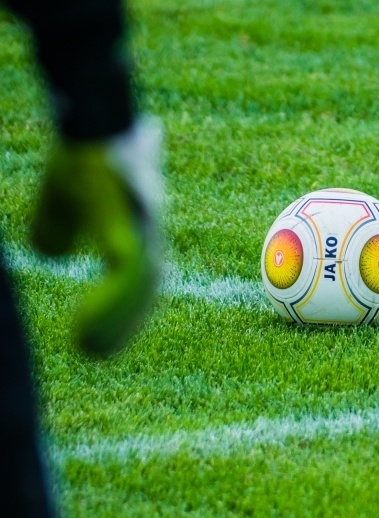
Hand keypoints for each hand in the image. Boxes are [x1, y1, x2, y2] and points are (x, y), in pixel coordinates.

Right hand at [31, 118, 163, 356]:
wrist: (91, 127)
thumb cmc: (80, 161)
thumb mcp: (61, 202)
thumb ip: (59, 227)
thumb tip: (51, 254)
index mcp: (139, 230)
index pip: (143, 280)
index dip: (127, 310)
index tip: (106, 333)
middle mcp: (150, 235)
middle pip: (148, 292)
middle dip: (125, 324)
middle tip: (100, 353)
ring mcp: (145, 233)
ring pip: (140, 293)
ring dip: (116, 324)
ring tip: (90, 349)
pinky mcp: (131, 230)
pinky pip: (128, 279)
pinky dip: (111, 307)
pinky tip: (87, 327)